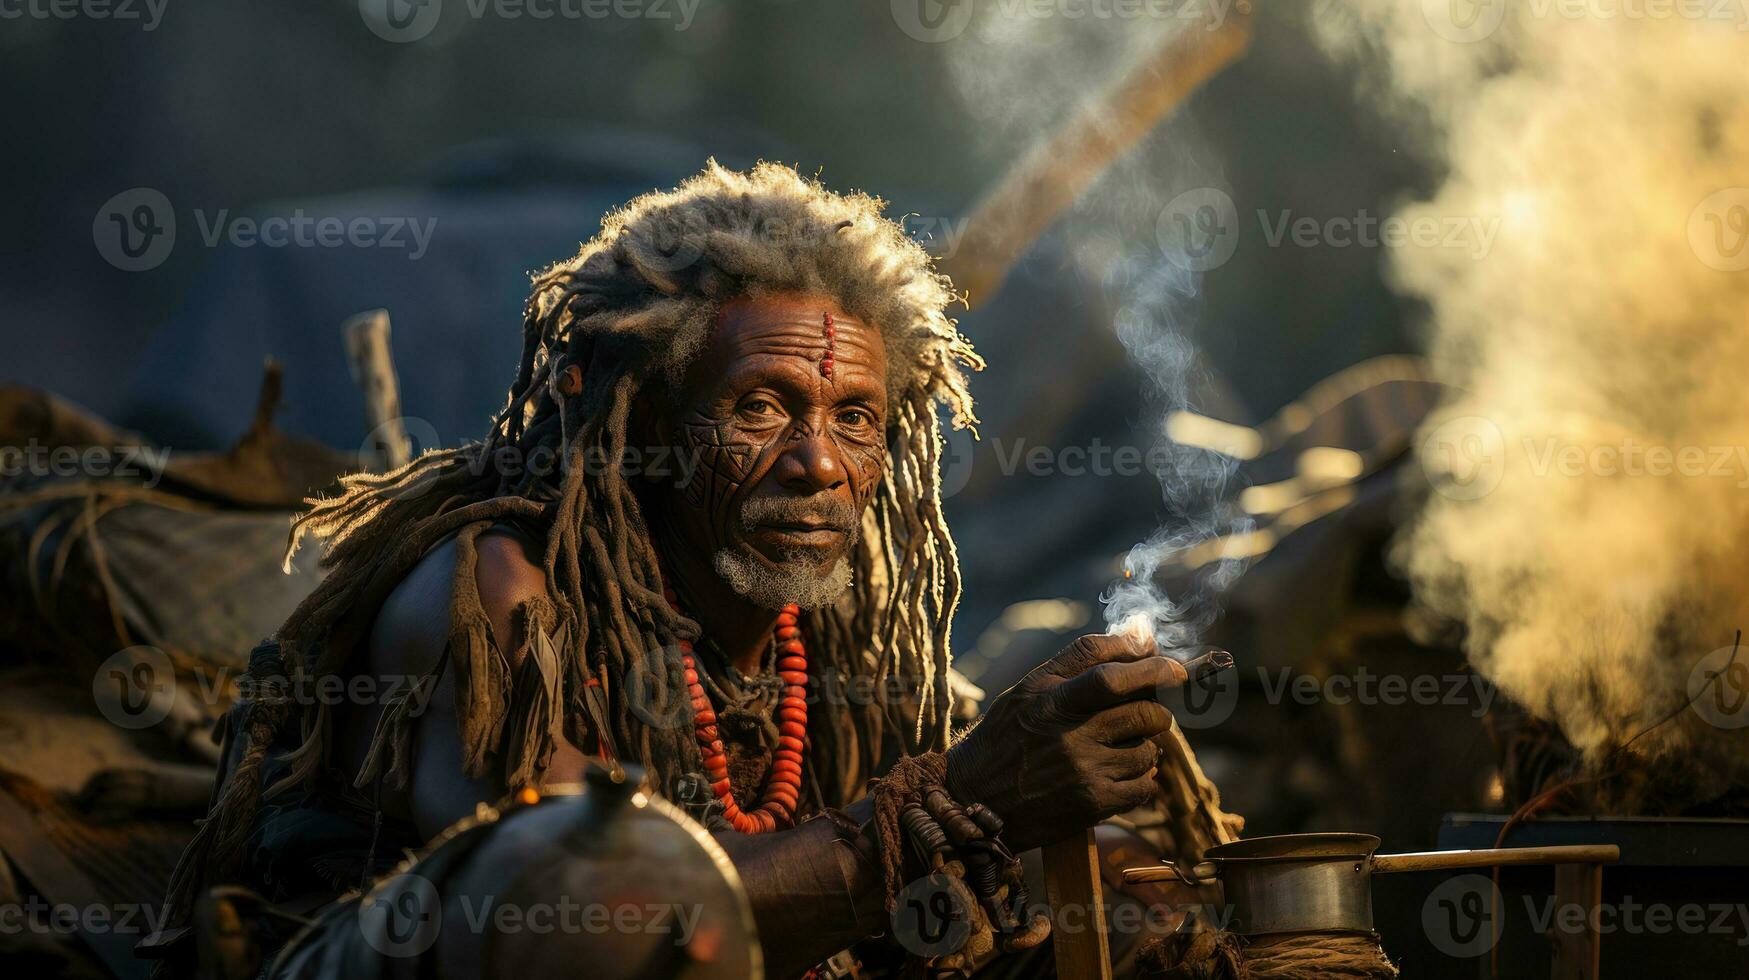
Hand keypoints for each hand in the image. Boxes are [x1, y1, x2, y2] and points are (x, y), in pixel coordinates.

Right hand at [944, 632, 1186, 851]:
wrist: (972, 801)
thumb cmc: (1005, 739)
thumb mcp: (1028, 690)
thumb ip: (1079, 661)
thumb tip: (1140, 636)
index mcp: (1047, 697)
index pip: (1109, 673)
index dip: (1150, 666)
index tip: (1172, 668)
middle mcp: (1064, 732)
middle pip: (1141, 710)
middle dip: (1156, 709)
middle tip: (1148, 713)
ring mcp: (1080, 770)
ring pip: (1147, 749)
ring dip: (1145, 746)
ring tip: (1122, 748)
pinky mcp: (1091, 804)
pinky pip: (1144, 785)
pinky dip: (1142, 779)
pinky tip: (1120, 775)